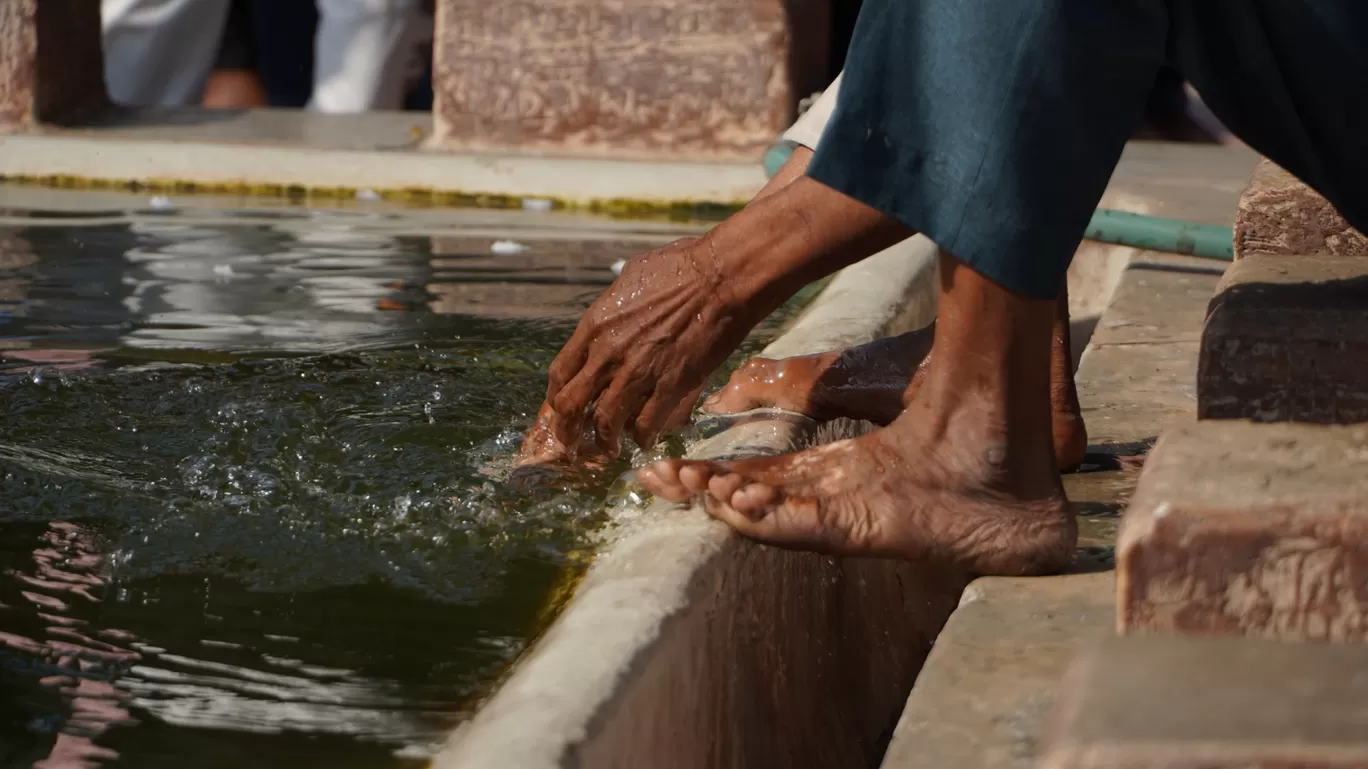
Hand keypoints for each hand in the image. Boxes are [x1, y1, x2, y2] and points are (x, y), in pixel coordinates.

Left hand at [526, 237, 764, 458]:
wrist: (721, 277)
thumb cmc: (681, 267)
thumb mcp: (631, 277)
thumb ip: (614, 306)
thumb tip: (611, 318)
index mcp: (595, 325)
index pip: (559, 372)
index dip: (555, 396)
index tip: (560, 406)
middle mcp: (609, 353)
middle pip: (571, 404)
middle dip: (567, 429)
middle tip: (572, 441)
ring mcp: (638, 372)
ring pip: (605, 423)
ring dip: (604, 441)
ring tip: (610, 449)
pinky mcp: (670, 386)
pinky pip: (646, 425)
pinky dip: (643, 438)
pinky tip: (645, 440)